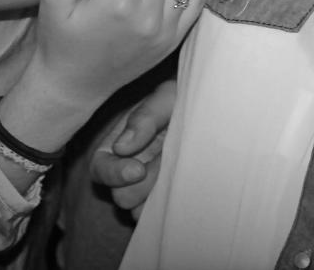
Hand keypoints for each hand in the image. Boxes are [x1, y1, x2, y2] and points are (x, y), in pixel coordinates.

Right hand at [91, 77, 177, 218]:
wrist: (213, 114)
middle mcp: (128, 171)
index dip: (114, 173)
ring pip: (140, 211)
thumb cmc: (182, 101)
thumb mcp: (166, 98)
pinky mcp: (166, 200)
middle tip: (167, 164)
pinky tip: (185, 185)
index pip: (100, 169)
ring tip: (178, 171)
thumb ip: (145, 116)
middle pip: (121, 196)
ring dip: (158, 195)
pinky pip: (161, 215)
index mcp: (117, 147)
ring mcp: (147, 189)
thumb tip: (121, 147)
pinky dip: (171, 205)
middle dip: (144, 184)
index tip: (138, 170)